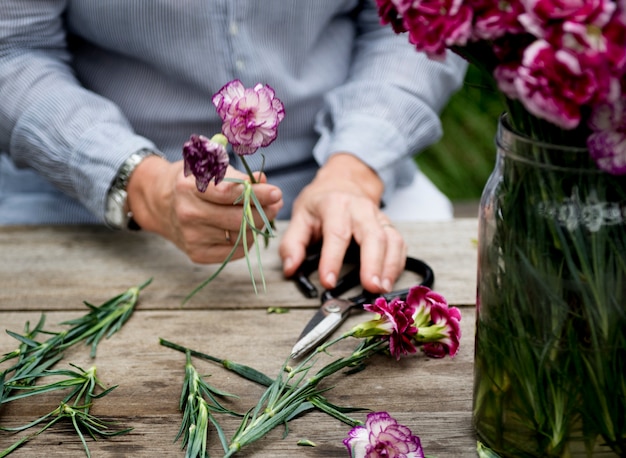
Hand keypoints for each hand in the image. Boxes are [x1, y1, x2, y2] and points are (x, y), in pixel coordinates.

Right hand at [126, 156, 282, 262]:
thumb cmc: (191, 182)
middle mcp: (188, 213)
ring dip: (258, 226)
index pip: (230, 193)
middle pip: (238, 219)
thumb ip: (237, 175)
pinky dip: (247, 241)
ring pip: (239, 236)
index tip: (276, 192)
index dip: (258, 194)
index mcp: (189, 187)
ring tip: (263, 214)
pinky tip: (248, 229)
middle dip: (264, 212)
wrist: (160, 204)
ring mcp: (191, 237)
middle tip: (276, 204)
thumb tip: (263, 181)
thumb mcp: (209, 168)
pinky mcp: (197, 254)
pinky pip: (234, 252)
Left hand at [279, 153, 406, 292]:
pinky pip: (399, 244)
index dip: (332, 259)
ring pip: (391, 239)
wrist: (343, 182)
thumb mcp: (299, 216)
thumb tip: (291, 269)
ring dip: (389, 266)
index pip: (336, 233)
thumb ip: (292, 244)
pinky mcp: (389, 225)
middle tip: (370, 287)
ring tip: (382, 288)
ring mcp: (378, 217)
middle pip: (372, 236)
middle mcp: (361, 209)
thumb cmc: (320, 203)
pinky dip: (397, 263)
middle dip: (372, 263)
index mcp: (335, 205)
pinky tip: (390, 280)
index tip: (328, 281)